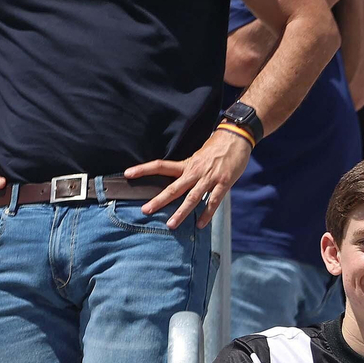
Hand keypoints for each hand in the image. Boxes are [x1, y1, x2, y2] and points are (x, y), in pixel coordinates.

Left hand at [125, 128, 253, 229]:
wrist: (236, 138)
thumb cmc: (218, 146)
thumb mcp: (199, 155)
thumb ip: (191, 168)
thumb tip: (182, 178)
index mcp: (187, 164)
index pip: (161, 166)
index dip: (144, 169)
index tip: (128, 173)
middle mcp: (195, 172)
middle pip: (174, 188)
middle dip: (159, 200)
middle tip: (146, 210)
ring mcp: (209, 178)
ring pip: (192, 198)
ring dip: (181, 212)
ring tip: (171, 224)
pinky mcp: (223, 183)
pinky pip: (213, 201)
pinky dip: (207, 214)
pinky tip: (200, 224)